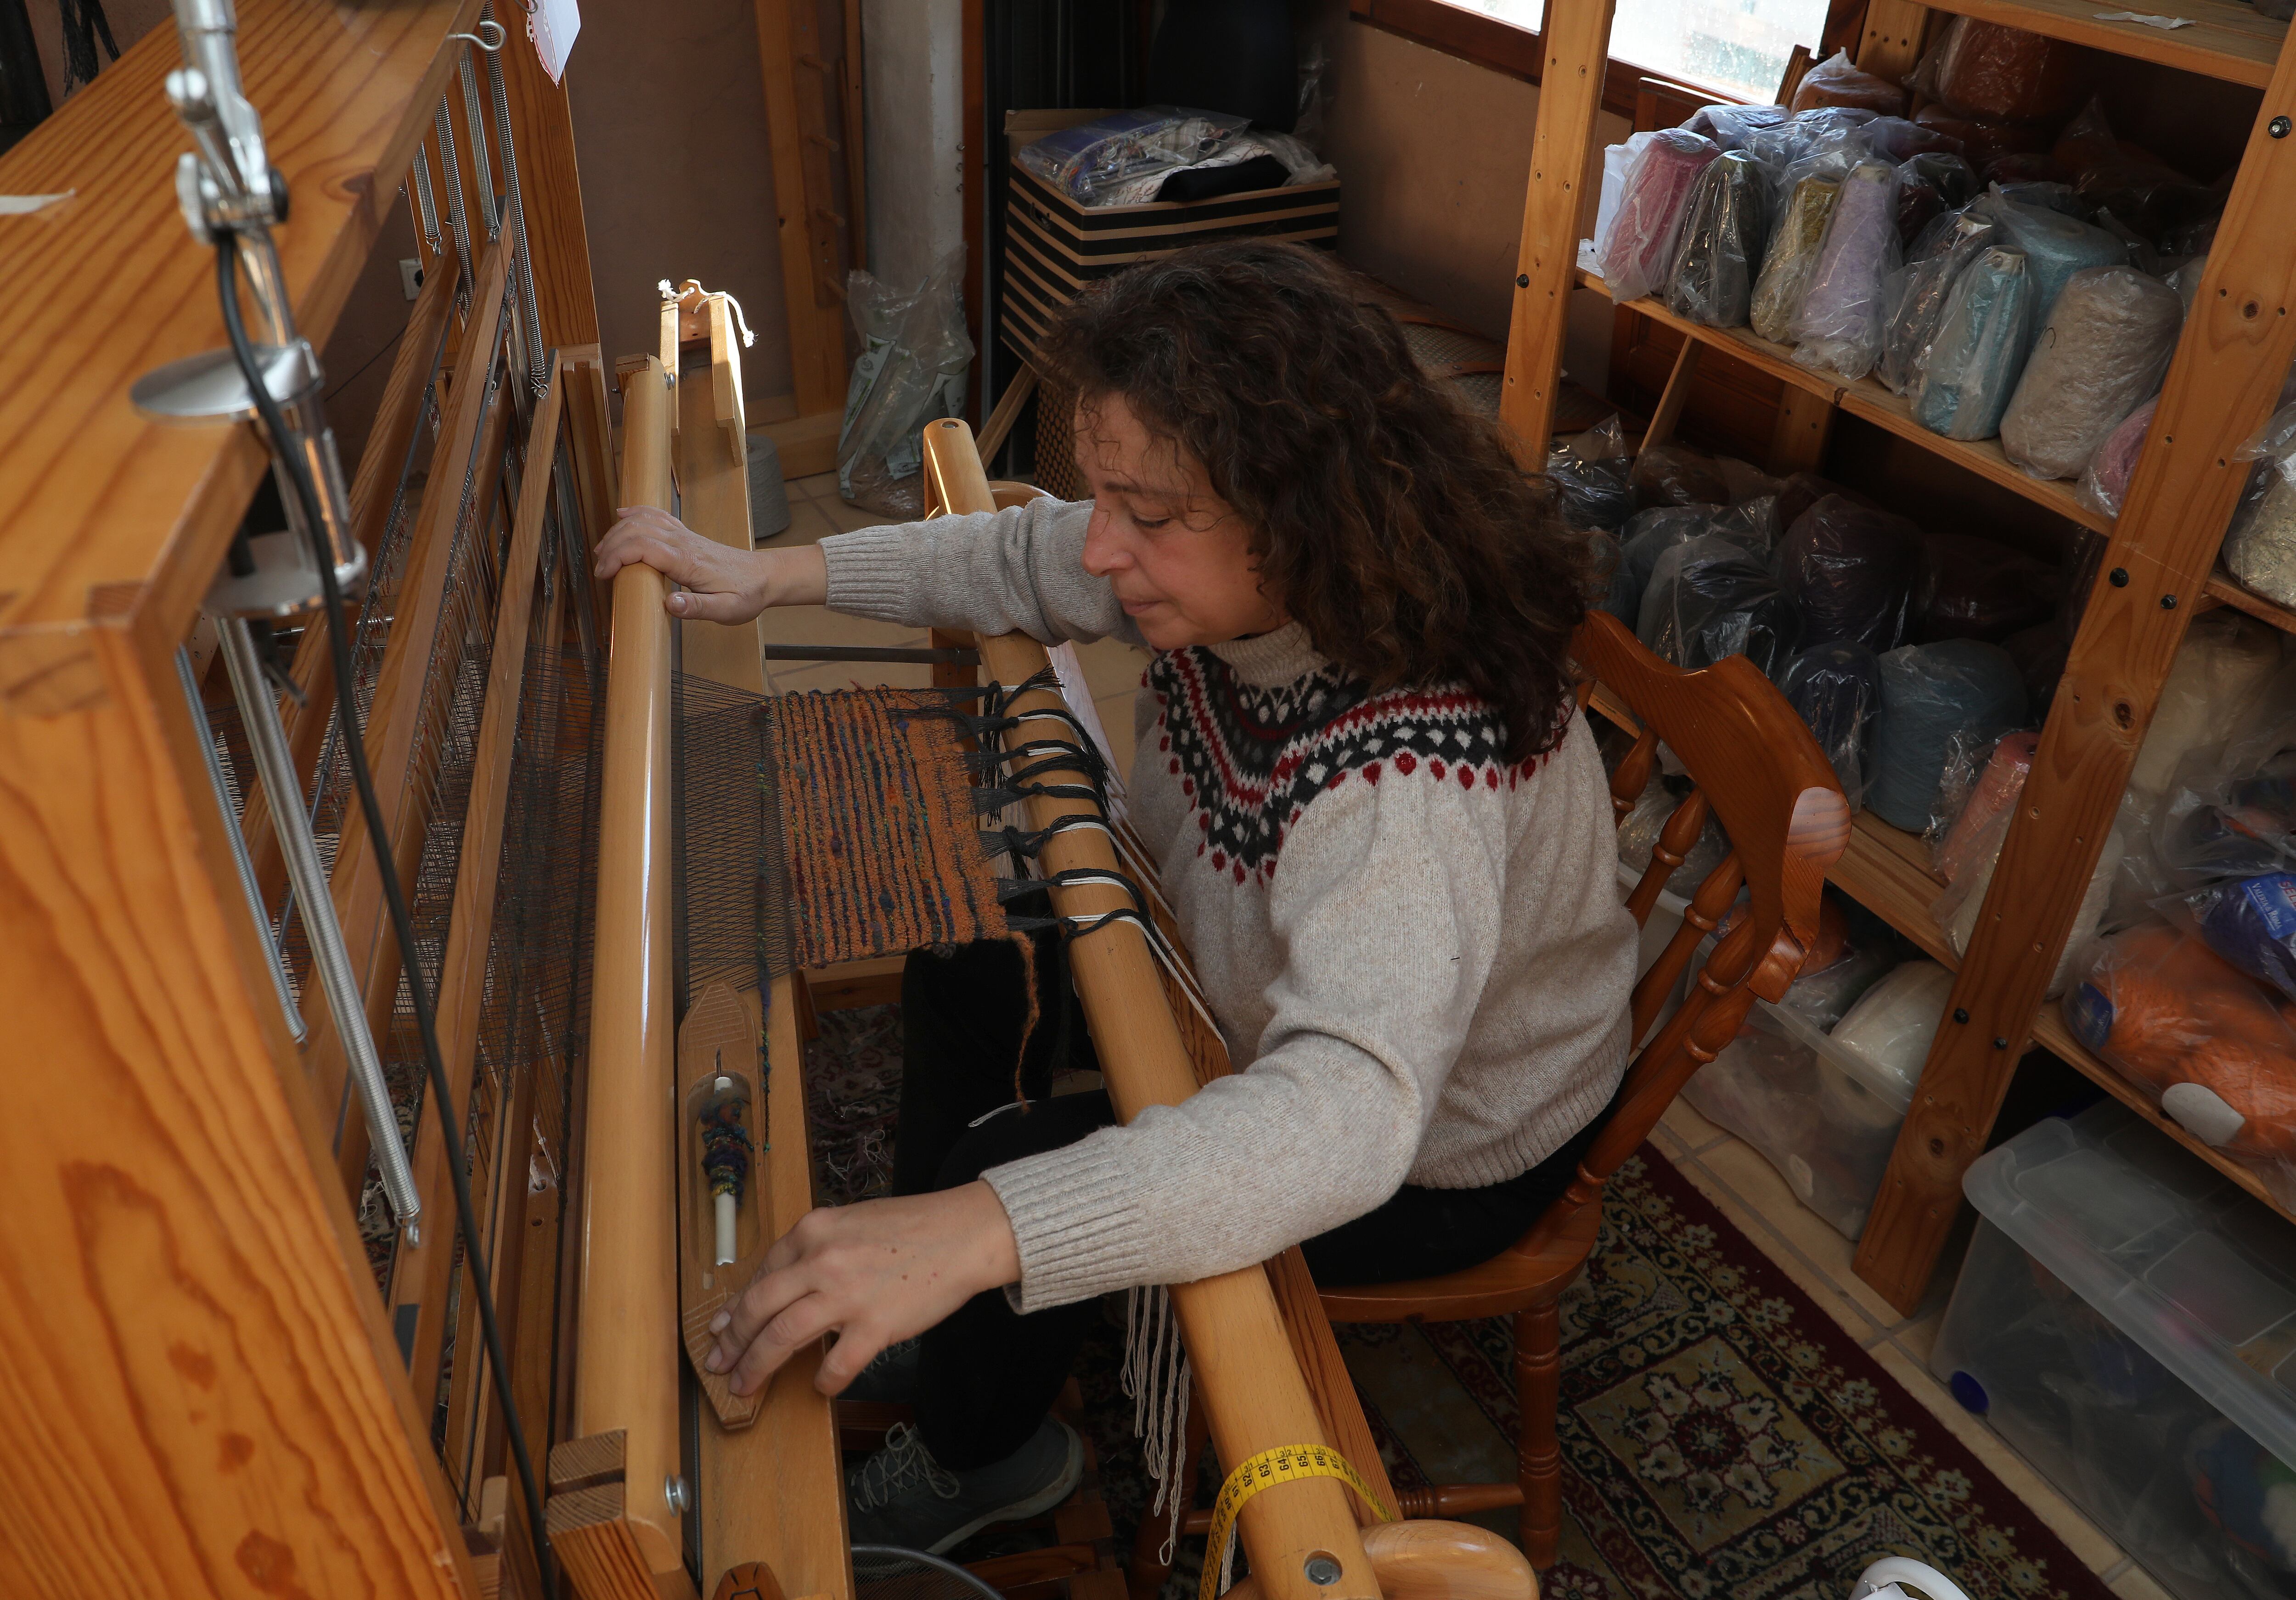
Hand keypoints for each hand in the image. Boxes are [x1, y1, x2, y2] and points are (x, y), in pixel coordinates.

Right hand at [593, 505, 826, 622]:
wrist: (765, 577)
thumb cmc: (746, 595)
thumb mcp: (726, 611)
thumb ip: (697, 607)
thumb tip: (668, 604)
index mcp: (688, 561)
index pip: (643, 548)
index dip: (617, 557)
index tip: (604, 575)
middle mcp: (683, 542)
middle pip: (636, 531)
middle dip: (611, 546)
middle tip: (599, 569)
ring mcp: (684, 535)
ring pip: (643, 521)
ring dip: (618, 532)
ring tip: (602, 551)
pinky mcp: (686, 535)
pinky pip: (658, 516)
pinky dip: (636, 513)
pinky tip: (623, 515)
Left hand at [704, 1181, 1020, 1397]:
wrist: (963, 1234)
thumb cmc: (911, 1227)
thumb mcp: (850, 1223)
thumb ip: (815, 1249)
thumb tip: (781, 1286)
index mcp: (813, 1231)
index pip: (760, 1275)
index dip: (735, 1308)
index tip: (721, 1328)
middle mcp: (822, 1260)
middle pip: (758, 1308)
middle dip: (732, 1342)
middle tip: (720, 1364)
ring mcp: (847, 1294)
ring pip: (781, 1336)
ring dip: (757, 1366)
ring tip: (745, 1386)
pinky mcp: (875, 1325)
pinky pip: (834, 1365)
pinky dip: (822, 1382)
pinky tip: (820, 1387)